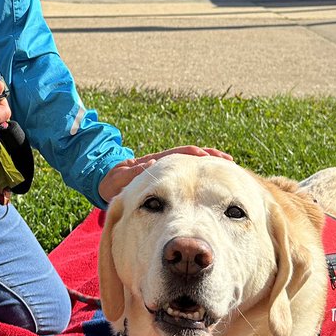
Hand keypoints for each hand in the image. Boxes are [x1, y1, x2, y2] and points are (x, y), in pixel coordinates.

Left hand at [98, 146, 231, 201]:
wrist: (107, 182)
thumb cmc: (113, 181)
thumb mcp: (120, 177)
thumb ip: (133, 171)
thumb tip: (151, 164)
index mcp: (154, 161)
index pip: (177, 153)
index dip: (192, 153)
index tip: (206, 156)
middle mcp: (164, 162)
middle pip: (190, 155)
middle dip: (209, 156)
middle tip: (227, 160)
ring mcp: (167, 169)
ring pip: (191, 164)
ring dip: (208, 164)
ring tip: (228, 168)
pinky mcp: (168, 177)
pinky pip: (187, 175)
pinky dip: (201, 175)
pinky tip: (214, 181)